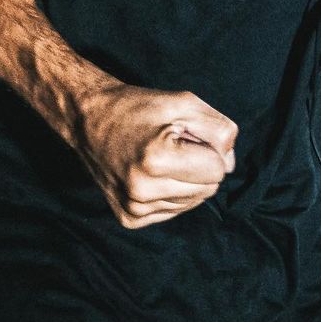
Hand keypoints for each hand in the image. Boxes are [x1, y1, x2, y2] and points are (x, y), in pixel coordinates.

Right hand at [72, 83, 238, 228]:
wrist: (90, 120)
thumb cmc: (139, 107)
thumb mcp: (186, 103)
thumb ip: (220, 130)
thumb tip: (230, 164)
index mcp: (157, 160)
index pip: (218, 170)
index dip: (209, 148)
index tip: (185, 134)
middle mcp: (142, 191)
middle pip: (208, 189)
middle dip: (199, 164)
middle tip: (173, 144)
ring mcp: (134, 208)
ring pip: (193, 202)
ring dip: (185, 179)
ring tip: (160, 157)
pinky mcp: (130, 219)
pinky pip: (174, 211)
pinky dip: (170, 192)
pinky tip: (151, 173)